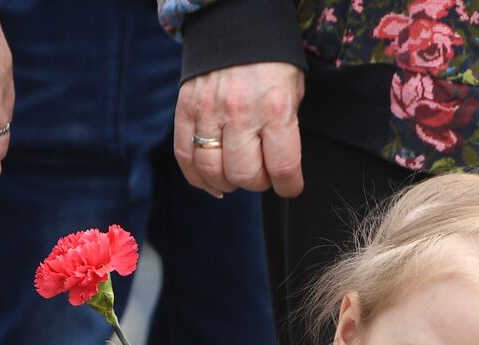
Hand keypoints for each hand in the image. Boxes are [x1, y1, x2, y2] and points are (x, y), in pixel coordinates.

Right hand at [175, 62, 304, 198]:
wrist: (236, 23)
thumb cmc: (272, 63)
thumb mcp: (293, 92)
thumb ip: (286, 131)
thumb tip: (279, 169)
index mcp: (275, 108)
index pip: (282, 167)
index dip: (289, 186)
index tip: (289, 187)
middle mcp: (241, 112)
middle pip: (244, 175)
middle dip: (257, 183)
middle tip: (262, 174)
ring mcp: (209, 111)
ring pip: (212, 170)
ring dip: (227, 182)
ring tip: (237, 175)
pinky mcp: (185, 109)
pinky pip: (185, 156)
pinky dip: (198, 177)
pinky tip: (212, 181)